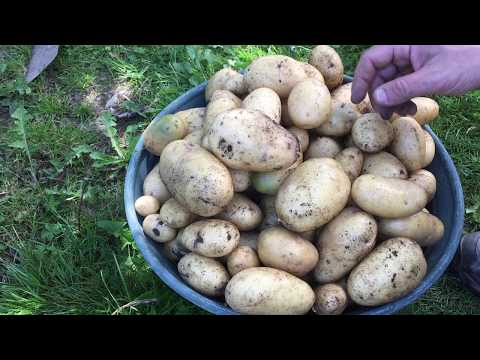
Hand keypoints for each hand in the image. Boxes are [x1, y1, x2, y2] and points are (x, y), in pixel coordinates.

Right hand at [351, 45, 479, 118]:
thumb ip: (402, 88)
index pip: (372, 59)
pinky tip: (411, 108)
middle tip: (384, 115)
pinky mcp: (421, 71)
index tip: (356, 100)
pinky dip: (404, 99)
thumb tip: (376, 99)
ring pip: (391, 82)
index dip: (362, 79)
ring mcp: (414, 61)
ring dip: (392, 100)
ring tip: (401, 113)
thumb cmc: (469, 62)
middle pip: (380, 73)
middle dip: (380, 95)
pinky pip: (403, 86)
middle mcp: (406, 50)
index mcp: (405, 44)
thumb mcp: (433, 78)